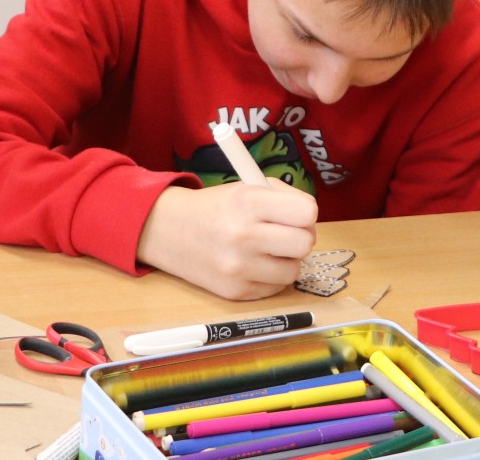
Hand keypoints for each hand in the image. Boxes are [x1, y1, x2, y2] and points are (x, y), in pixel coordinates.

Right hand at [137, 179, 317, 299]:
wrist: (169, 230)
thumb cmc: (215, 207)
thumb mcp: (245, 187)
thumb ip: (282, 198)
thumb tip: (311, 220)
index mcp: (248, 202)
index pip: (306, 212)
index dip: (306, 213)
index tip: (296, 213)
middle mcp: (243, 235)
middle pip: (305, 243)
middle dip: (301, 237)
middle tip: (286, 233)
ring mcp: (238, 267)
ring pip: (294, 270)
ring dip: (286, 260)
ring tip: (268, 249)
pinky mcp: (235, 291)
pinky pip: (276, 288)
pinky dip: (271, 277)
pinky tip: (255, 263)